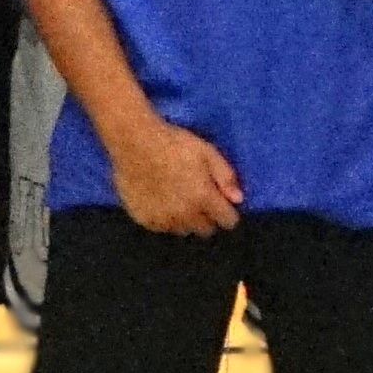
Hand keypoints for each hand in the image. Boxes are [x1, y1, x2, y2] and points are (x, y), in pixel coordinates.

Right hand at [102, 114, 244, 236]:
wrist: (133, 142)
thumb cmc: (174, 143)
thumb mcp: (207, 151)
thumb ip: (226, 176)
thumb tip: (238, 200)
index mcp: (203, 198)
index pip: (227, 221)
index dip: (228, 213)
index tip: (222, 203)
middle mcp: (185, 215)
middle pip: (205, 230)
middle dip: (207, 218)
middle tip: (199, 200)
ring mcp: (162, 220)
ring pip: (183, 230)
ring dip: (186, 220)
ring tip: (178, 201)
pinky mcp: (144, 219)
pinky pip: (161, 227)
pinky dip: (164, 219)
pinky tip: (160, 201)